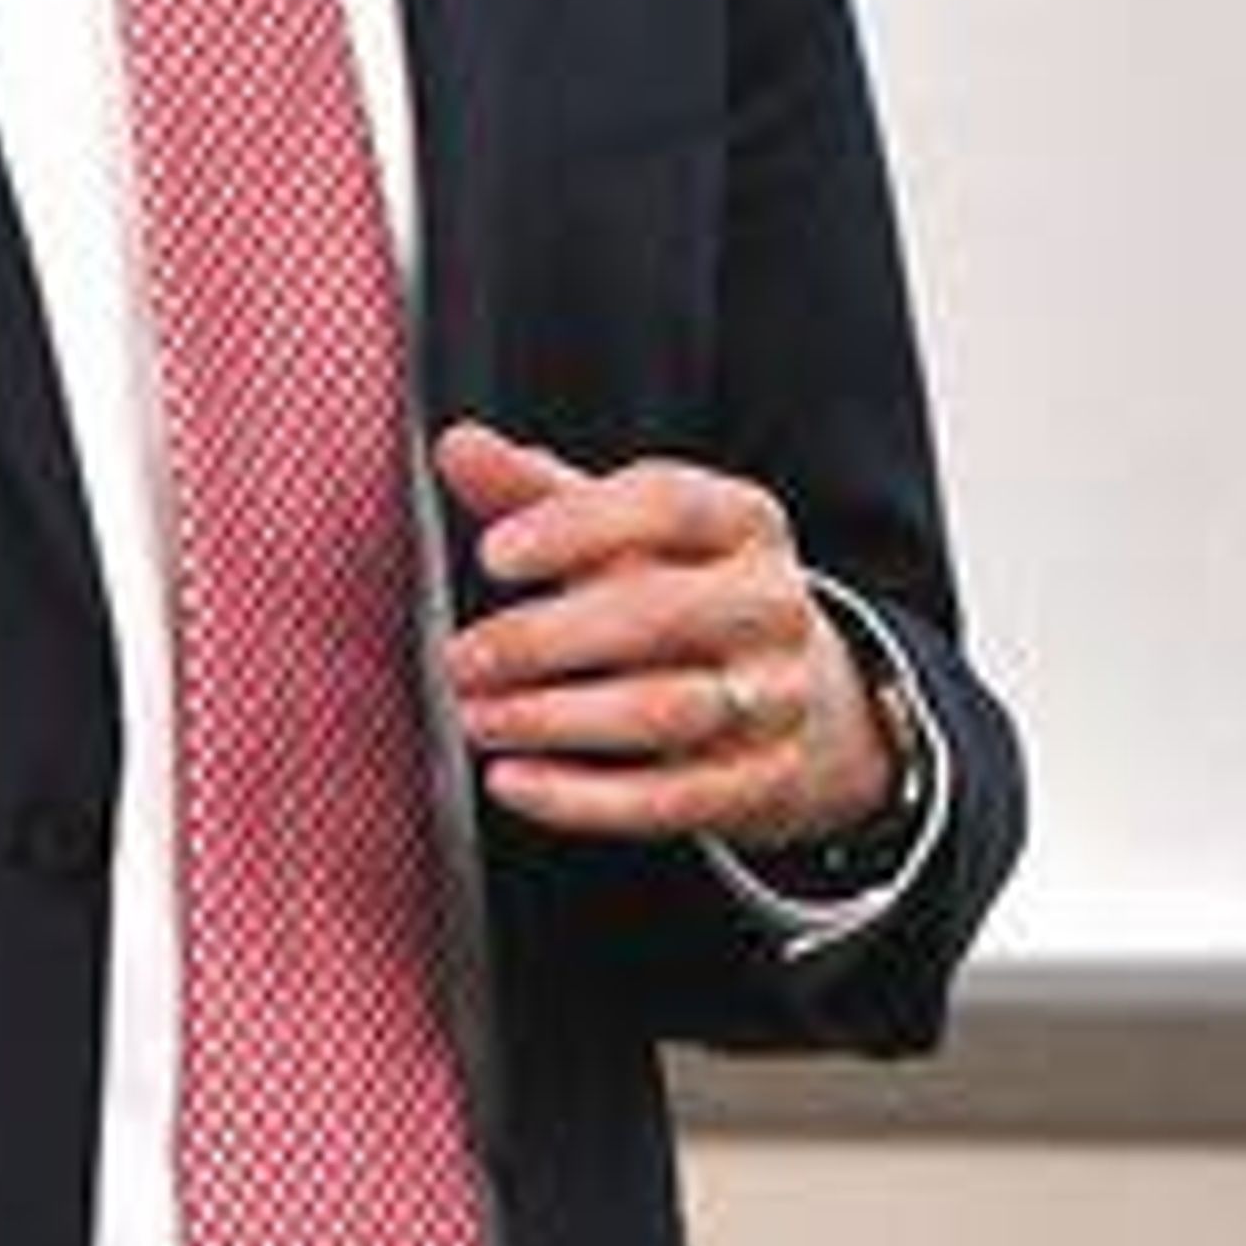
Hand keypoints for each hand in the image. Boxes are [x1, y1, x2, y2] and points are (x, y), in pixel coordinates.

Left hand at [435, 420, 897, 852]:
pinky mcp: (765, 782)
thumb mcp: (621, 532)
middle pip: (659, 615)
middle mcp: (773, 605)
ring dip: (555, 720)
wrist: (790, 700)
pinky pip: (670, 799)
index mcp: (743, 523)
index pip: (668, 506)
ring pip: (665, 712)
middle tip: (459, 660)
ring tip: (475, 720)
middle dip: (545, 639)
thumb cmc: (678, 593)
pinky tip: (512, 782)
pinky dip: (582, 798)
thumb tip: (456, 446)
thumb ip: (537, 492)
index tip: (491, 555)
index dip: (575, 528)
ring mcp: (776, 698)